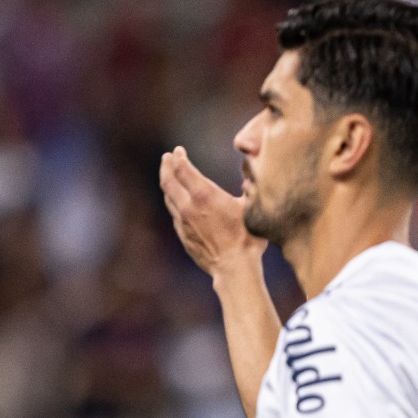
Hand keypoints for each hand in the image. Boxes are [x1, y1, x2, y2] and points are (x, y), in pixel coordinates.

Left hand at [160, 146, 265, 277]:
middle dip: (166, 166)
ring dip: (167, 183)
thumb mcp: (251, 207)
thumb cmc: (247, 236)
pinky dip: (173, 202)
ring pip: (168, 198)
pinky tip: (178, 201)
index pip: (183, 169)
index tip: (178, 150)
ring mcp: (183, 222)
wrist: (234, 267)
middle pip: (168, 181)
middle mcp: (189, 206)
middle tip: (166, 157)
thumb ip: (248, 188)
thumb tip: (251, 175)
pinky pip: (174, 214)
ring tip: (169, 176)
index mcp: (205, 195)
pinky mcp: (183, 235)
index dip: (179, 157)